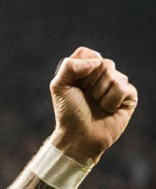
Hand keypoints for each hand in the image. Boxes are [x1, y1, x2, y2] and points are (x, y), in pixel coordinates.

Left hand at [50, 47, 138, 162]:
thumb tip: (97, 60)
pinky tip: (108, 110)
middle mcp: (102, 74)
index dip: (79, 69)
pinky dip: (111, 101)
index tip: (74, 85)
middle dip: (90, 83)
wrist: (79, 136)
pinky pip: (123, 87)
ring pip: (113, 75)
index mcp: (85, 69)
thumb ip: (69, 66)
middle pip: (103, 63)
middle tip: (86, 97)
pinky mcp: (129, 96)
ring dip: (100, 93)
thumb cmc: (69, 112)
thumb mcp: (59, 87)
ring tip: (97, 105)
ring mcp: (117, 84)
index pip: (87, 53)